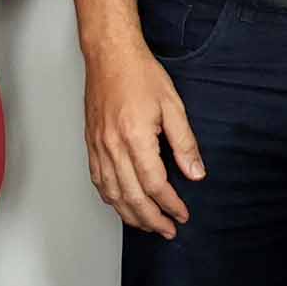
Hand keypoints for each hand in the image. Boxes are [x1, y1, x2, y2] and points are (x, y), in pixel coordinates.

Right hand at [82, 37, 204, 237]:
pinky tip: (121, 204)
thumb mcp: (173, 106)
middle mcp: (113, 146)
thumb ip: (185, 143)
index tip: (183, 213)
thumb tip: (196, 173)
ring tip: (148, 225)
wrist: (109, 55)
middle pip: (132, 197)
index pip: (155, 184)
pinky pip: (98, 180)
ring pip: (112, 194)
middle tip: (168, 230)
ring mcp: (98, 146)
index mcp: (135, 137)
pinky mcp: (91, 143)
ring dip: (130, 215)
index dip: (171, 204)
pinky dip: (111, 198)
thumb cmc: (140, 74)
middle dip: (152, 219)